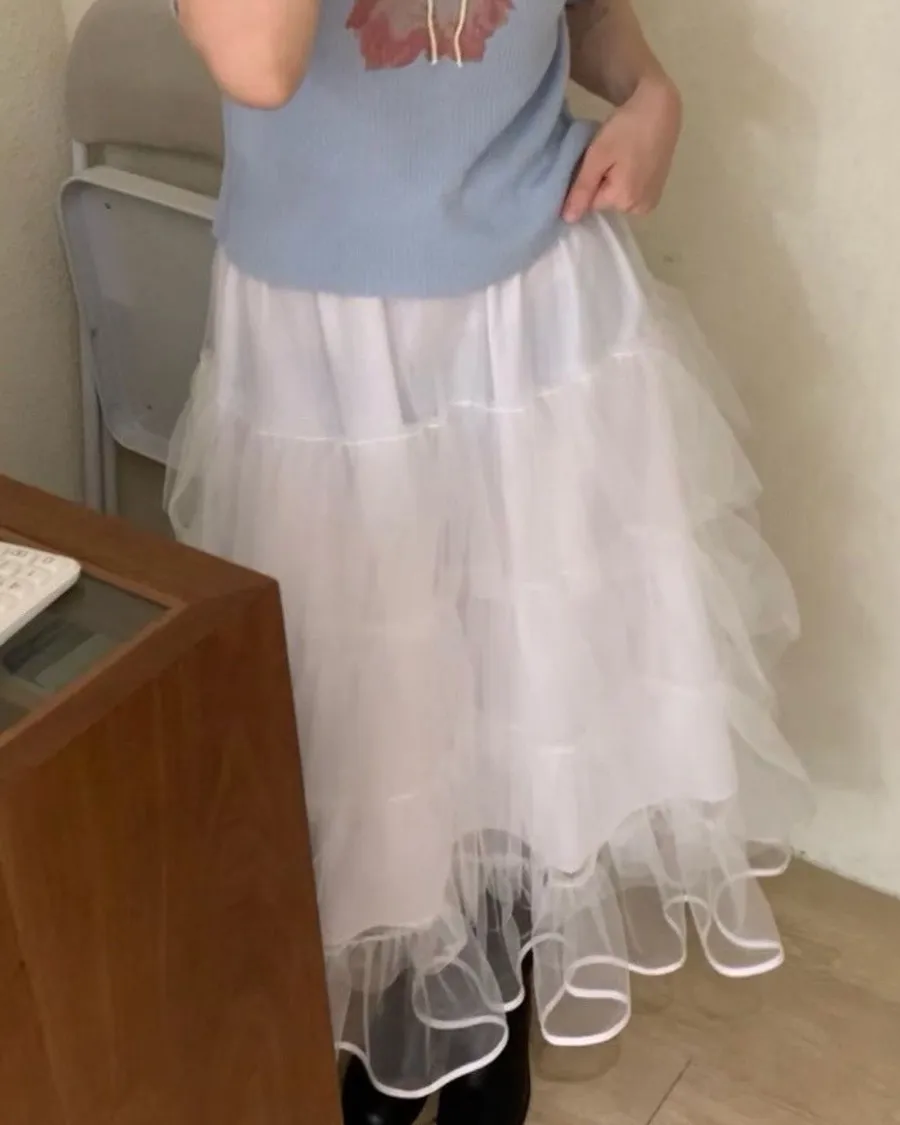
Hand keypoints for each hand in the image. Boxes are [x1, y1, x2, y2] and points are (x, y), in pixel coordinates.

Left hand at [563, 75, 681, 222]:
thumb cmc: (627, 128)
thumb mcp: (598, 155)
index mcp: (623, 201)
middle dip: (602, 182)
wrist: (660, 109)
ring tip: (623, 157)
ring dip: (615, 182)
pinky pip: (631, 194)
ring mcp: (650, 202)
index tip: (596, 160)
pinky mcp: (656, 193)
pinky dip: (627, 181)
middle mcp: (639, 209)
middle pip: (605, 202)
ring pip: (618, 198)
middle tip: (610, 155)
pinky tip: (633, 162)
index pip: (590, 203)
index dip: (588, 181)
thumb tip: (569, 220)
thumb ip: (582, 189)